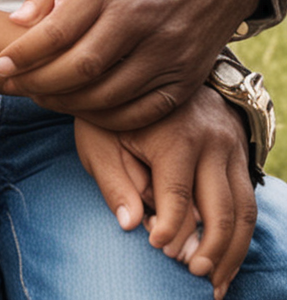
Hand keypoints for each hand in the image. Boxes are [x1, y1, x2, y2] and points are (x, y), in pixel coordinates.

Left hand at [0, 0, 262, 126]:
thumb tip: (19, 20)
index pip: (57, 32)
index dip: (24, 55)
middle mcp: (142, 23)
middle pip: (80, 69)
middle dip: (38, 84)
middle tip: (12, 86)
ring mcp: (169, 53)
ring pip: (108, 95)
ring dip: (67, 104)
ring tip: (39, 97)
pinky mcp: (187, 77)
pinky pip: (142, 111)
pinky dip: (108, 119)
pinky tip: (82, 109)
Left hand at [75, 91, 256, 298]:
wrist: (151, 68)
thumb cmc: (116, 112)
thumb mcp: (98, 136)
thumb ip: (112, 180)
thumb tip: (130, 225)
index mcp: (173, 135)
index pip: (177, 195)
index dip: (169, 228)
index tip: (158, 248)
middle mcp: (211, 142)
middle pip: (220, 209)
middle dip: (209, 249)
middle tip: (193, 275)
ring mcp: (231, 149)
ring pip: (243, 212)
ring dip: (232, 252)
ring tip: (214, 284)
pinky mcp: (239, 157)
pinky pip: (248, 203)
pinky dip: (240, 237)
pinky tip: (225, 262)